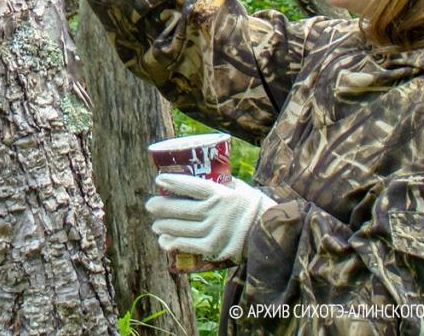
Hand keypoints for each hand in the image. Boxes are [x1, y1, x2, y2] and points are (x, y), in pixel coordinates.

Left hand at [145, 173, 275, 264]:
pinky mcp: (215, 248)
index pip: (191, 186)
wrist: (273, 233)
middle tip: (150, 205)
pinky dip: (174, 243)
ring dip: (164, 226)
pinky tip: (164, 241)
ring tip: (155, 224)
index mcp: (221, 194)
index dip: (173, 182)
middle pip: (181, 208)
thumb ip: (222, 185)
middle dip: (161, 207)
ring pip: (182, 228)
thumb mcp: (240, 189)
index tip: (158, 180)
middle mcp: (216, 212)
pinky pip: (189, 246)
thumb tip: (203, 175)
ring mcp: (215, 231)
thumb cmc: (255, 207)